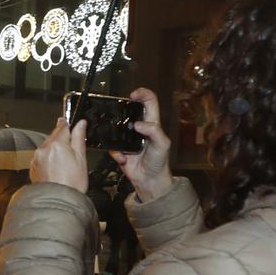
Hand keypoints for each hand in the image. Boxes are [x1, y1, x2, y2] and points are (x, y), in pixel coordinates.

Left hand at [30, 116, 90, 192]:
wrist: (57, 202)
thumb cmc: (71, 184)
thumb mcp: (81, 159)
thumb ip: (79, 138)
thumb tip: (81, 124)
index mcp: (57, 144)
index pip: (62, 127)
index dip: (67, 124)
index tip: (68, 122)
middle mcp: (44, 149)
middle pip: (53, 137)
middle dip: (61, 139)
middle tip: (71, 148)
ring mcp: (37, 158)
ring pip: (46, 147)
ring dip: (54, 150)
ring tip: (64, 163)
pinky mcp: (33, 167)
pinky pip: (41, 158)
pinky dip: (48, 160)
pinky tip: (56, 169)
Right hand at [113, 88, 174, 202]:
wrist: (149, 181)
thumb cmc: (159, 162)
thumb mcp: (162, 144)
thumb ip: (153, 131)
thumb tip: (138, 124)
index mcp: (152, 124)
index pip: (149, 102)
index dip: (142, 94)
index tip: (133, 95)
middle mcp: (140, 128)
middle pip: (130, 110)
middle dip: (123, 110)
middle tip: (118, 112)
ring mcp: (129, 138)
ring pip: (117, 127)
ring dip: (116, 133)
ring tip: (122, 144)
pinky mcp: (120, 149)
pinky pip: (112, 146)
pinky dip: (116, 153)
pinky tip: (124, 158)